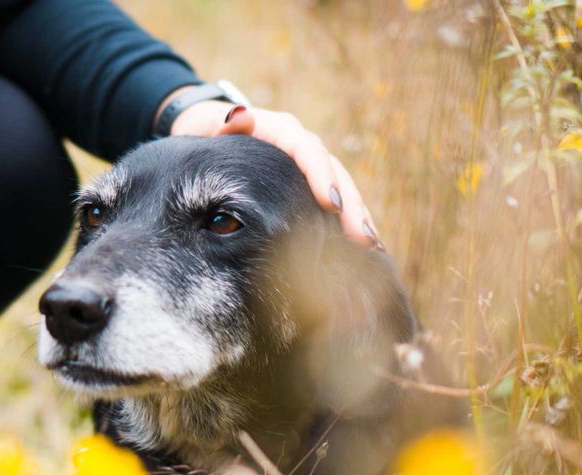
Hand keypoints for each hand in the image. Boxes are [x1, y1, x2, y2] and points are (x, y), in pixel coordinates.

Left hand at [166, 97, 383, 249]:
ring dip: (359, 217)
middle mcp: (302, 144)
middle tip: (363, 238)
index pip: (307, 149)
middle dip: (351, 206)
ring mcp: (310, 165)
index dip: (321, 175)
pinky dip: (350, 222)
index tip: (331, 204)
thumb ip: (224, 123)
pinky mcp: (312, 183)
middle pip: (334, 172)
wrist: (211, 130)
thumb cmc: (209, 133)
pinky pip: (337, 202)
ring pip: (343, 188)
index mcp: (280, 129)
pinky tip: (366, 250)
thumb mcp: (210, 125)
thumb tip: (239, 117)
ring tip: (373, 248)